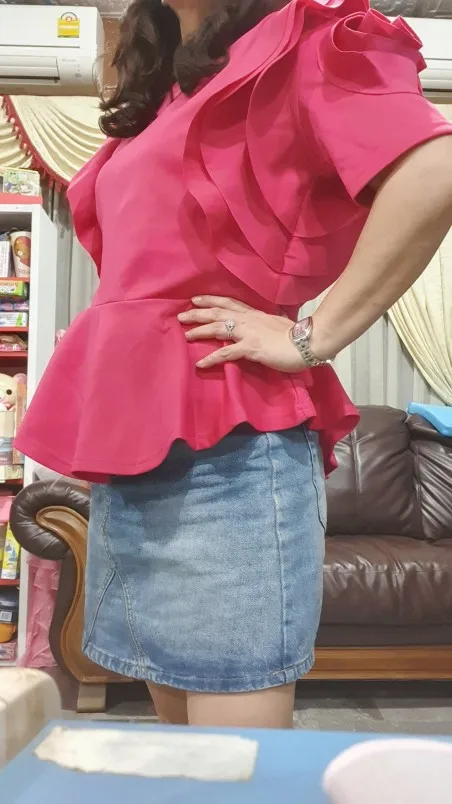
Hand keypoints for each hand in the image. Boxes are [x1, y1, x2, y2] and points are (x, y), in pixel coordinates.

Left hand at [177, 295, 306, 372]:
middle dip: (198, 313)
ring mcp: (248, 333)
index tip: (196, 299)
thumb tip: (263, 326)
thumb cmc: (296, 335)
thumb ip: (266, 323)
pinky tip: (200, 363)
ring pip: (218, 328)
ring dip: (200, 331)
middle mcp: (248, 319)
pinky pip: (227, 353)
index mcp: (255, 313)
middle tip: (181, 315)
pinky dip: (212, 358)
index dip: (211, 300)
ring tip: (186, 335)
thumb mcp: (277, 324)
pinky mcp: (251, 348)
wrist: (307, 342)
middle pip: (218, 312)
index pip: (229, 303)